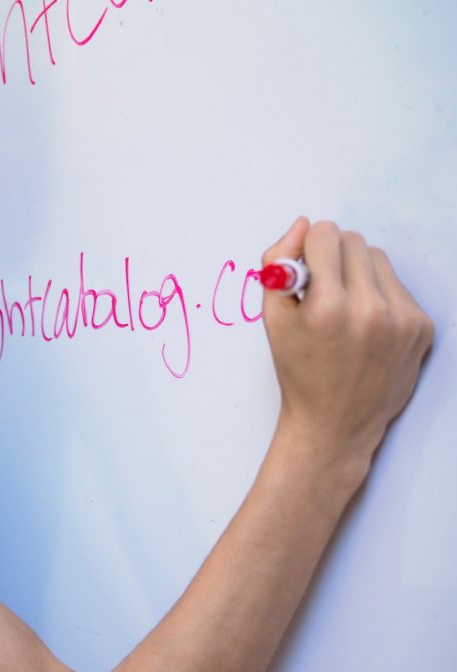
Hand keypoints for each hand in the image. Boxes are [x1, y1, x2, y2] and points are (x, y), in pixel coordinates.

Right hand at [261, 217, 433, 488]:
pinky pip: (398, 285)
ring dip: (357, 271)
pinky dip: (379, 295)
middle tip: (321, 287)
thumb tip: (302, 224)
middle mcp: (369, 310)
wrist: (335, 424)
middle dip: (332, 255)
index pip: (324, 235)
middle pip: (352, 241)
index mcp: (326, 307)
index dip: (307, 247)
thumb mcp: (272, 319)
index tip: (303, 267)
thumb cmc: (298, 371)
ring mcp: (401, 319)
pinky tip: (365, 325)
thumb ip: (277, 264)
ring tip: (343, 306)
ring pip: (377, 258)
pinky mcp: (421, 328)